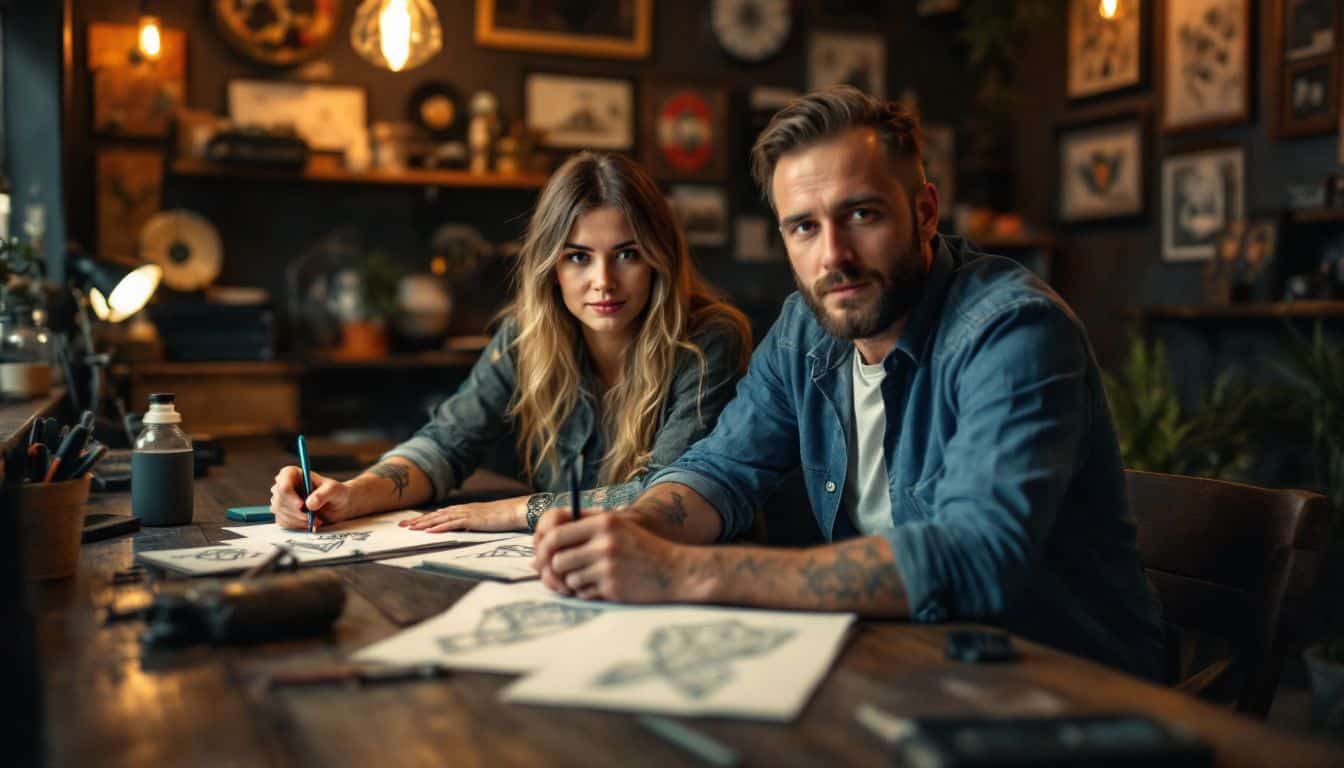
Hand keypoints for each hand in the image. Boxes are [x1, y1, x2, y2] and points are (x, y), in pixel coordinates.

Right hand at [270, 465, 353, 530]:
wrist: (339, 506)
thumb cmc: (337, 493)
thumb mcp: (335, 490)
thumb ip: (324, 494)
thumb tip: (310, 503)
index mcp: (292, 474)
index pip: (283, 484)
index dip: (290, 497)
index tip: (302, 505)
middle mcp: (284, 486)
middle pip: (279, 501)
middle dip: (297, 512)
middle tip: (313, 517)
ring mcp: (281, 501)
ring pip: (280, 513)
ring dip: (299, 520)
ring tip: (316, 519)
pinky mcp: (283, 514)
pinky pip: (283, 522)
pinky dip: (298, 525)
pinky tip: (310, 522)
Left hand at [399, 497, 524, 532]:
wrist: (515, 510)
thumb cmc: (501, 517)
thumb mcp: (481, 520)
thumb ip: (469, 523)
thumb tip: (459, 530)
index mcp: (463, 509)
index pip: (439, 514)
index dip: (423, 518)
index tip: (409, 523)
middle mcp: (462, 509)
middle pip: (435, 515)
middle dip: (417, 521)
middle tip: (401, 526)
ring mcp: (466, 513)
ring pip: (440, 518)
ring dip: (425, 523)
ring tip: (411, 529)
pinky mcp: (473, 520)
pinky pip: (453, 523)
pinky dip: (441, 527)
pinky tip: (430, 531)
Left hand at [532, 510, 679, 602]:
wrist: (674, 570)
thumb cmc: (642, 548)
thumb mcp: (618, 526)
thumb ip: (585, 527)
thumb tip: (546, 542)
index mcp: (604, 522)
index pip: (556, 533)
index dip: (544, 547)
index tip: (543, 555)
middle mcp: (604, 542)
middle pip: (558, 559)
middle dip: (555, 569)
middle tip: (559, 574)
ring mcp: (608, 566)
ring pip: (569, 579)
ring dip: (575, 582)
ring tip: (592, 577)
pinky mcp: (612, 587)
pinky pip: (584, 593)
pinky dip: (588, 592)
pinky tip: (604, 586)